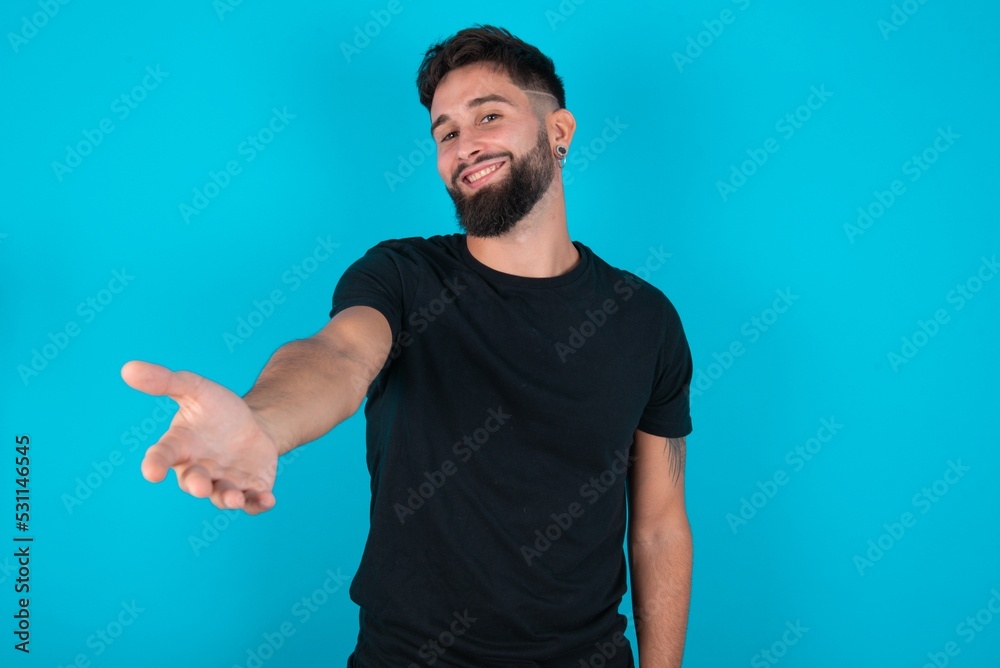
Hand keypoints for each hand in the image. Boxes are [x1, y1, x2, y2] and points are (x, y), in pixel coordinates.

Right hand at [120, 360, 279, 513]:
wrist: (254, 426)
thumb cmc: (217, 410)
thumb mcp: (195, 389)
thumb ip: (165, 381)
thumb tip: (128, 368)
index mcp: (180, 447)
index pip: (162, 455)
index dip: (155, 464)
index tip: (151, 472)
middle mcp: (199, 470)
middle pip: (193, 481)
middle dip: (196, 485)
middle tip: (200, 486)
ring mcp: (225, 482)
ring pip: (222, 496)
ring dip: (227, 499)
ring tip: (234, 498)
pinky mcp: (250, 489)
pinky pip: (252, 502)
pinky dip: (258, 503)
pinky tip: (268, 499)